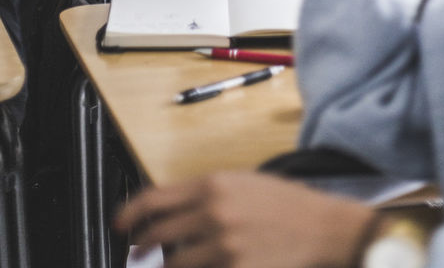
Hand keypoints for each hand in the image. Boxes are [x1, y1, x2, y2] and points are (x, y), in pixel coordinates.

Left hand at [115, 172, 376, 267]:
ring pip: (176, 264)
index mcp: (213, 184)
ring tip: (169, 265)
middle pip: (159, 234)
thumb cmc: (286, 203)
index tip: (120, 224)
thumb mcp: (242, 183)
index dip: (130, 213)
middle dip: (142, 247)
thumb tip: (172, 210)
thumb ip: (205, 194)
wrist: (323, 227)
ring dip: (168, 267)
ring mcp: (224, 246)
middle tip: (136, 253)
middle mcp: (213, 212)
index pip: (155, 198)